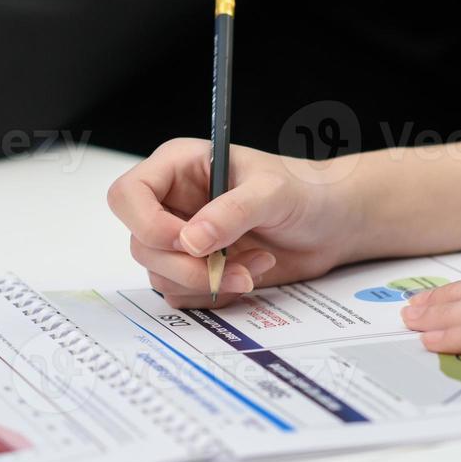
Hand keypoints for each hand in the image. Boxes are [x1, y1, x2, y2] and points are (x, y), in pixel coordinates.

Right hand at [107, 138, 364, 306]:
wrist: (331, 225)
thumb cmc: (305, 190)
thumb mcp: (273, 192)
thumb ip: (231, 212)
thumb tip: (191, 240)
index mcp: (178, 167)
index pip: (128, 194)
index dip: (145, 223)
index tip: (185, 241)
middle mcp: (172, 203)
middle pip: (141, 243)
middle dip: (185, 265)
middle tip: (227, 266)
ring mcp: (182, 238)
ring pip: (159, 274)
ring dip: (206, 281)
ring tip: (252, 265)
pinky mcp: (196, 269)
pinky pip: (182, 294)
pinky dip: (215, 293)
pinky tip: (248, 273)